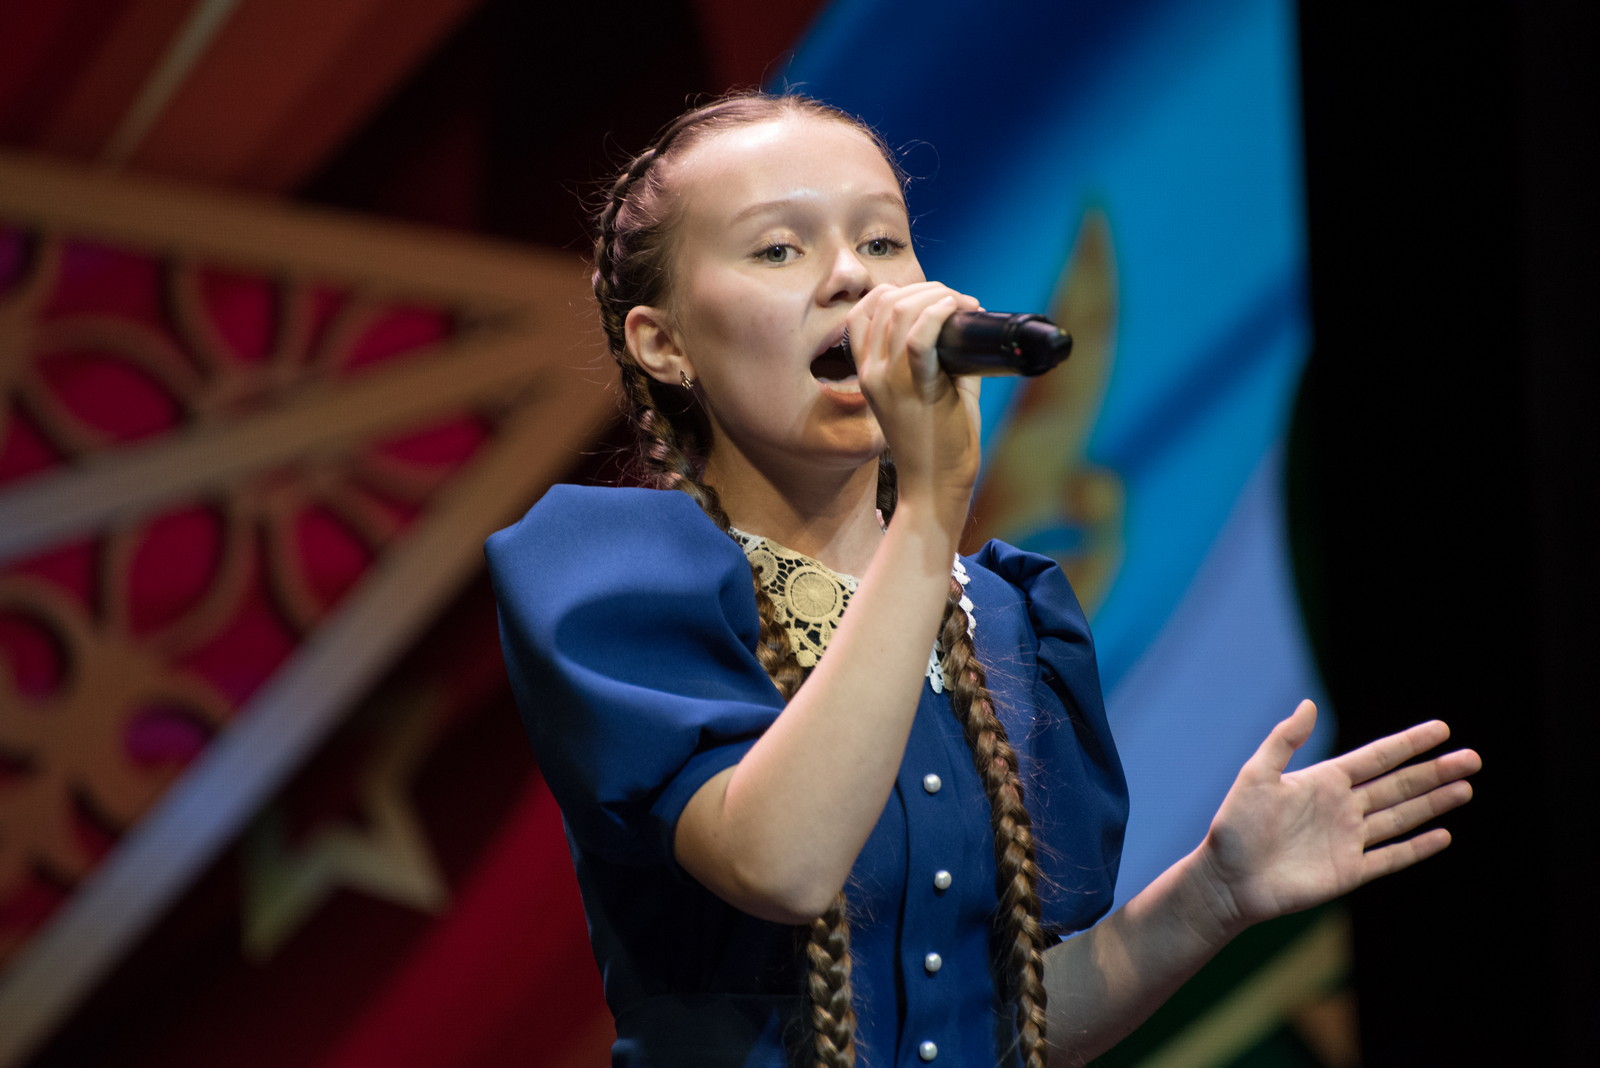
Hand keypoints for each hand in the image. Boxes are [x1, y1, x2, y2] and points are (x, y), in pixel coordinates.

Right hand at [848, 282, 982, 518]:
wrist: (936, 486)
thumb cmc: (940, 442)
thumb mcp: (928, 391)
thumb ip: (940, 356)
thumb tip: (966, 323)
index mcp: (867, 373)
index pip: (864, 311)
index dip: (898, 291)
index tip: (933, 298)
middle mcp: (871, 373)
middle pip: (886, 302)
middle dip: (926, 289)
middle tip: (958, 301)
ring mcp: (889, 381)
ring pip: (901, 311)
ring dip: (937, 296)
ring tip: (964, 305)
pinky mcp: (915, 390)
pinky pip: (918, 337)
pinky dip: (938, 313)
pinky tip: (956, 309)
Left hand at [1195, 700, 1480, 932]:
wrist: (1227, 879)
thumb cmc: (1234, 826)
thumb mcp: (1256, 776)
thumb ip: (1284, 741)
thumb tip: (1310, 704)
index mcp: (1324, 781)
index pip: (1376, 758)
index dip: (1409, 744)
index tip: (1441, 729)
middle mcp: (1342, 807)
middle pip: (1399, 785)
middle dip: (1435, 772)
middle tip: (1473, 758)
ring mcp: (1349, 840)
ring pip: (1401, 817)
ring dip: (1434, 803)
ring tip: (1466, 787)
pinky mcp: (1349, 872)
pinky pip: (1390, 857)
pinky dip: (1417, 847)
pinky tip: (1443, 835)